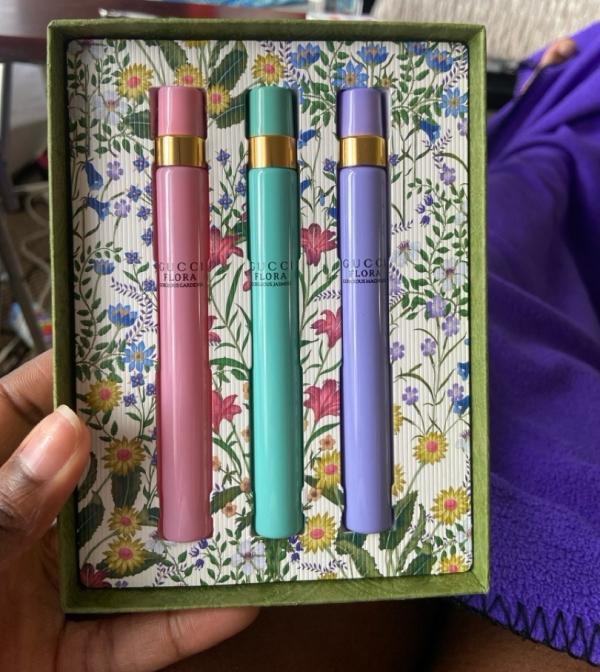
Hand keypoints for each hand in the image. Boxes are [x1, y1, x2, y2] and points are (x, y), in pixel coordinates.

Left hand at [0, 351, 255, 671]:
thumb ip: (4, 506)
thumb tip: (68, 431)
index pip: (27, 407)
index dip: (83, 370)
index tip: (146, 343)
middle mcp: (21, 529)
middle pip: (99, 474)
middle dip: (160, 448)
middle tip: (221, 417)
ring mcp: (49, 591)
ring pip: (129, 553)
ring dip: (188, 536)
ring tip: (247, 503)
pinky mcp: (73, 655)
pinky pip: (134, 637)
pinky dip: (183, 625)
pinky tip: (233, 603)